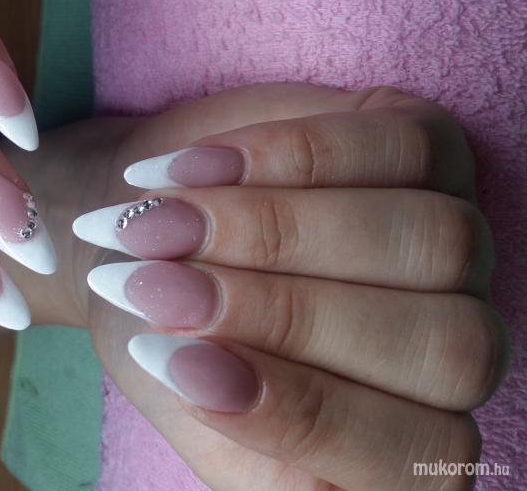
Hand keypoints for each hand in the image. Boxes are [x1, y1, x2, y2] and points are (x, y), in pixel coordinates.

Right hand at [74, 84, 507, 489]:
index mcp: (410, 449)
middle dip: (282, 313)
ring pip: (434, 239)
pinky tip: (194, 167)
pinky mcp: (436, 154)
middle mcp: (454, 357)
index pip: (421, 451)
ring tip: (160, 220)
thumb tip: (197, 369)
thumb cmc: (161, 331)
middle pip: (446, 345)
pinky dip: (288, 154)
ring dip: (277, 226)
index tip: (178, 371)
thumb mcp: (172, 389)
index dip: (303, 413)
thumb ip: (202, 402)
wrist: (141, 238)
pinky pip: (408, 147)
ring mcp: (458, 252)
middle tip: (155, 286)